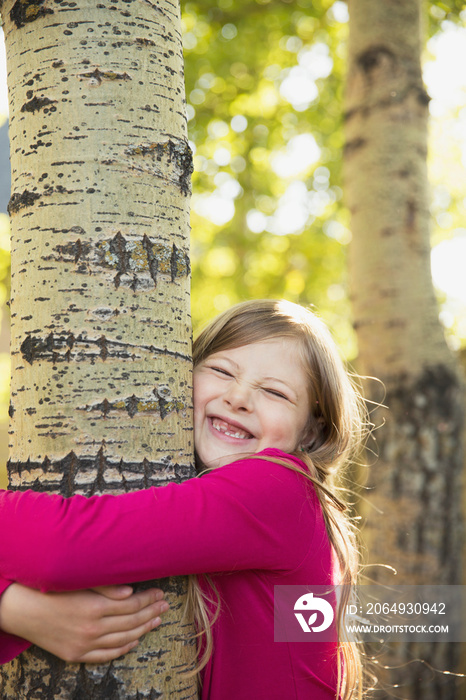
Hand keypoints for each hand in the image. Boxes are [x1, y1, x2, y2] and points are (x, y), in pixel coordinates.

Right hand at [0, 583, 168, 663]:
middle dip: (151, 613)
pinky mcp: (76, 655)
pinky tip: (134, 642)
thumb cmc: (52, 589)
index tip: (160, 593)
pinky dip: (122, 649)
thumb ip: (106, 587)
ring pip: (122, 640)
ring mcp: (84, 645)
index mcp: (95, 607)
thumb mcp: (79, 582)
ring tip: (156, 621)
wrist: (23, 610)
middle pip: (131, 622)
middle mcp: (92, 629)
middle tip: (165, 606)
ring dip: (143, 630)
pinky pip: (105, 655)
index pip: (132, 605)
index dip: (149, 599)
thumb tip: (131, 592)